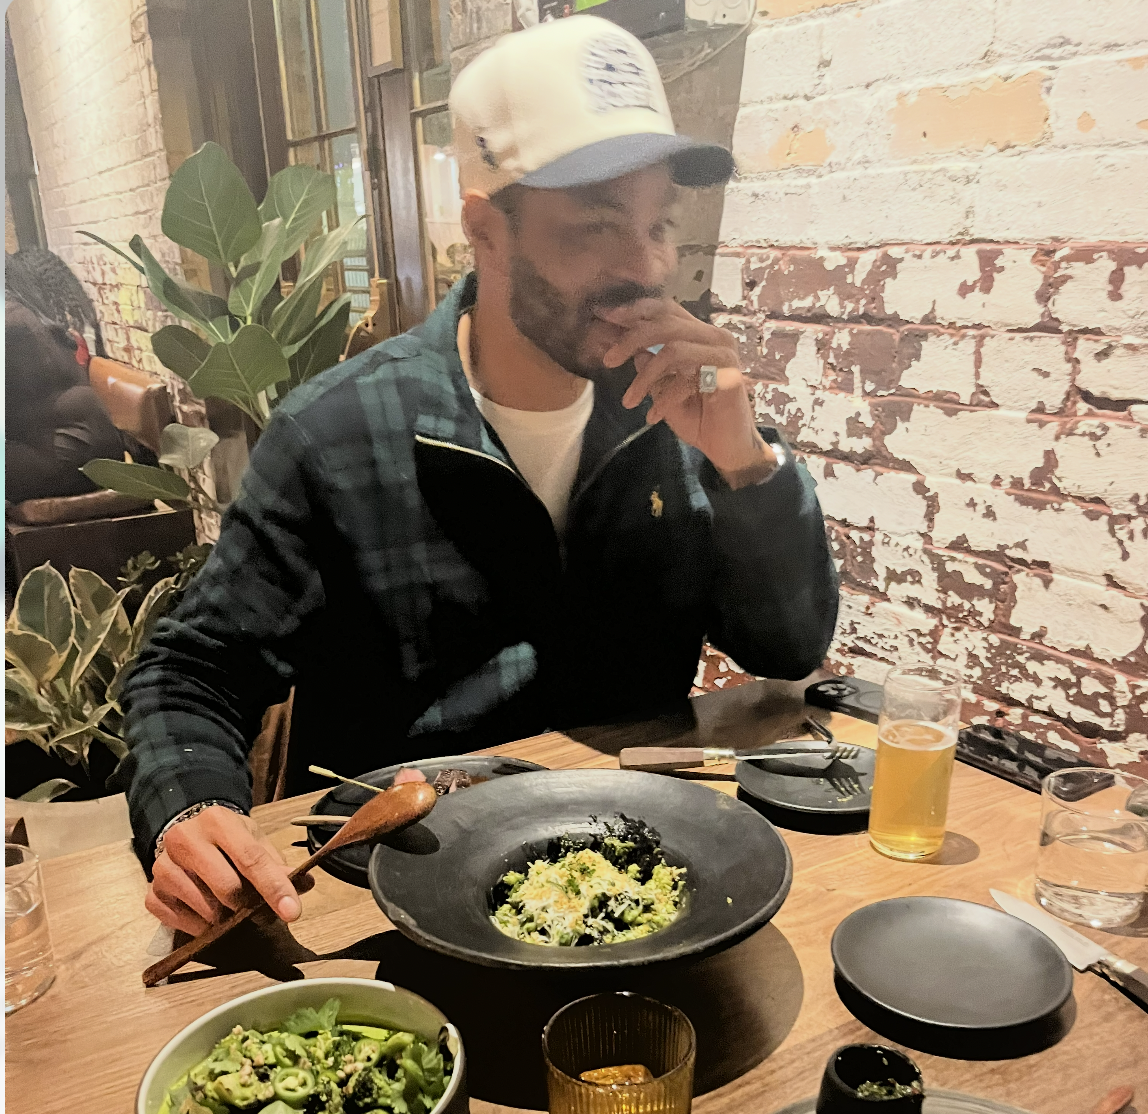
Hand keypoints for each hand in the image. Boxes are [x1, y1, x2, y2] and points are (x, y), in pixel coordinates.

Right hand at [146, 806, 312, 935]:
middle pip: (227, 888)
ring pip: (206, 910)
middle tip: (256, 910)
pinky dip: (201, 926)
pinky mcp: (151, 893)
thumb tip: (302, 887)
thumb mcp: (255, 841)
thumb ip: (276, 864)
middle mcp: (184, 839)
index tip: (293, 912)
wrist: (190, 835)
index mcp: (217, 821)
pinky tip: (206, 913)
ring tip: (229, 907)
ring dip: (225, 918)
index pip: (251, 858)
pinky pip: (181, 923)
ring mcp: (163, 867)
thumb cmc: (229, 841)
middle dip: (249, 906)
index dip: (274, 888)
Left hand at [599, 300, 774, 485]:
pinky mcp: (729, 376)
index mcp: (699, 334)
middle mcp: (714, 337)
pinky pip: (686, 379)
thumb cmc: (696, 416)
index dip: (634, 311)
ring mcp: (724, 354)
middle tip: (608, 360)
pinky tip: (653, 417)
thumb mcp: (661, 387)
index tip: (604, 318)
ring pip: (672, 350)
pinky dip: (664, 399)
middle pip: (666, 323)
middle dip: (631, 339)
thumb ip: (646, 363)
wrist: (727, 447)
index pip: (665, 309)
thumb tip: (621, 342)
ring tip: (629, 401)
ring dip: (644, 377)